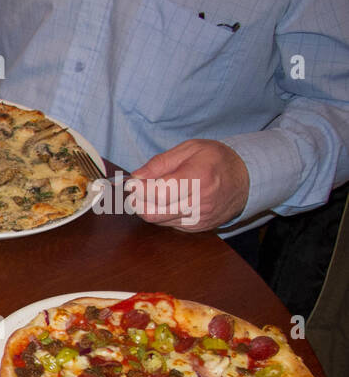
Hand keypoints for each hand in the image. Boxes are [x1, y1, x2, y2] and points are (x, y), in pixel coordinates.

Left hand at [129, 139, 249, 231]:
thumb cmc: (216, 160)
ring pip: (158, 220)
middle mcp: (200, 202)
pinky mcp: (198, 228)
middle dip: (137, 201)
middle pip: (153, 212)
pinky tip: (169, 201)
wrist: (246, 178)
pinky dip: (162, 214)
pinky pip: (168, 225)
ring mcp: (199, 218)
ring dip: (149, 208)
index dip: (138, 190)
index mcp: (198, 178)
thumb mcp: (191, 148)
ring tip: (153, 193)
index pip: (158, 193)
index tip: (130, 183)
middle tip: (136, 190)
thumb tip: (136, 177)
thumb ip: (160, 162)